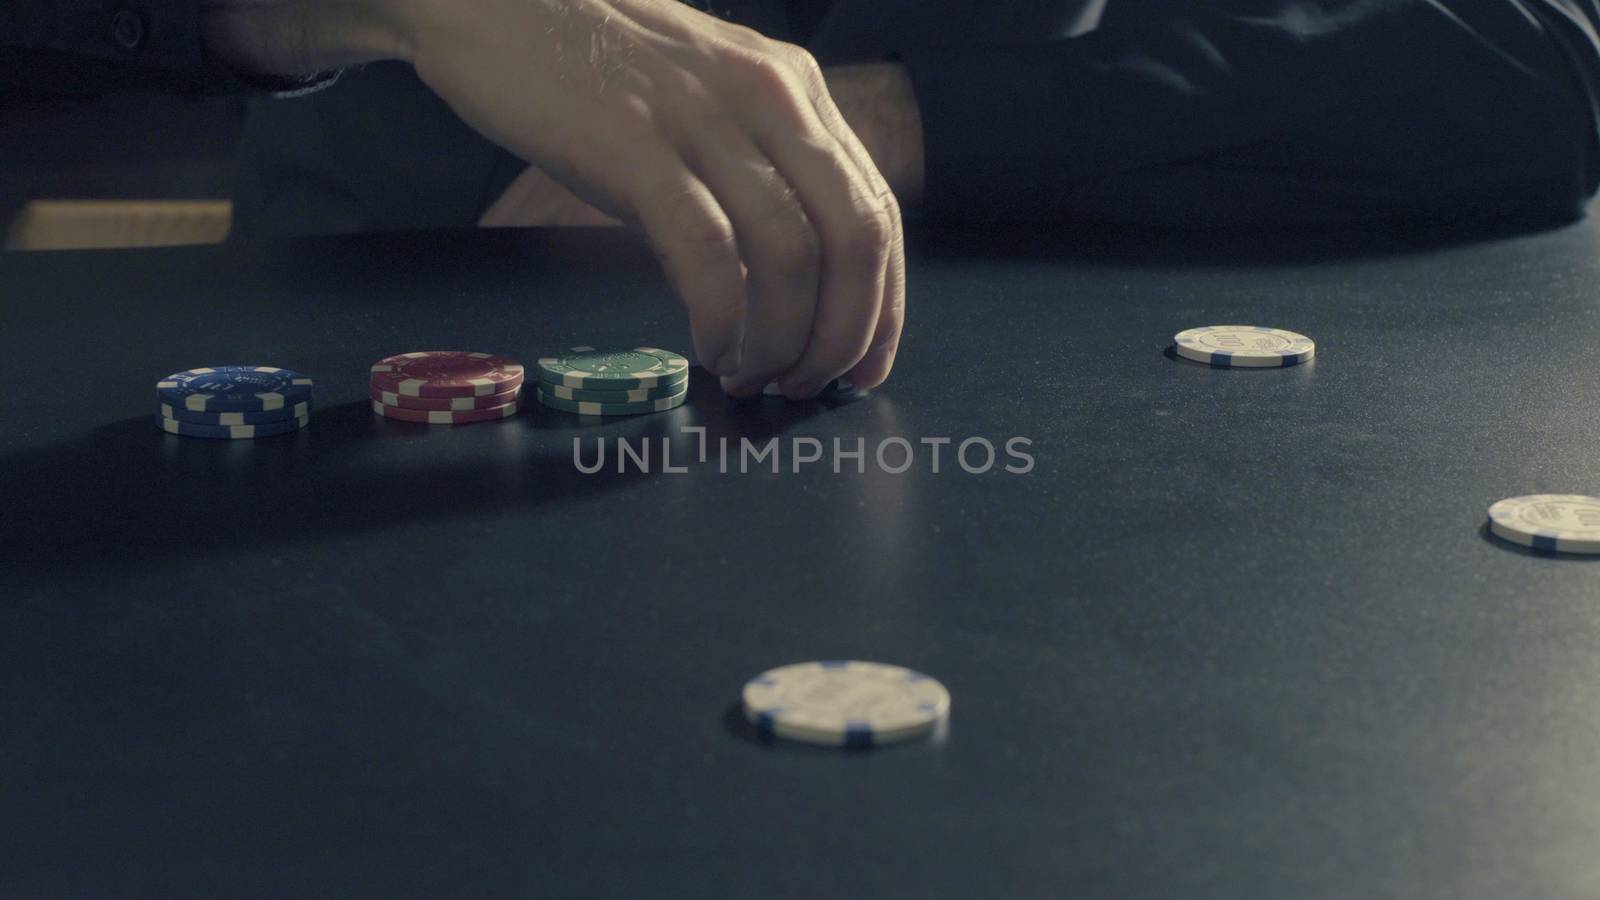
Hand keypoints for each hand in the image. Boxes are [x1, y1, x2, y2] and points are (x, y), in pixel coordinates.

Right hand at [205, 0, 904, 395]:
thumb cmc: (595, 66)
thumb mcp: (706, 105)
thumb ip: (755, 175)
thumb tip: (790, 286)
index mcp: (795, 91)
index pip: (878, 212)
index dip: (883, 306)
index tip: (864, 368)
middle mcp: (770, 96)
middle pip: (854, 238)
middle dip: (842, 334)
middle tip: (805, 385)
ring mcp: (704, 117)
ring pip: (790, 253)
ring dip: (783, 339)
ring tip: (752, 375)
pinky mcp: (635, 143)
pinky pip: (709, 252)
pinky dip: (721, 318)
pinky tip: (707, 347)